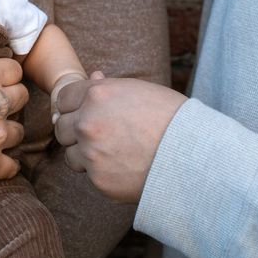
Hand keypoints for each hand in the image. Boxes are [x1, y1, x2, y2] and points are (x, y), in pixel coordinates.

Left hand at [53, 72, 186, 202]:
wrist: (196, 156)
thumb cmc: (173, 118)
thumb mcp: (141, 91)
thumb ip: (110, 87)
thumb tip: (93, 77)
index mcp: (97, 95)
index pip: (64, 99)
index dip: (76, 106)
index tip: (88, 112)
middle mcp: (88, 122)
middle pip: (62, 128)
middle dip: (76, 131)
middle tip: (102, 135)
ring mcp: (91, 153)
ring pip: (71, 154)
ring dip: (86, 154)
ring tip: (116, 152)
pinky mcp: (99, 179)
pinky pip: (89, 175)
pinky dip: (102, 173)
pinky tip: (125, 167)